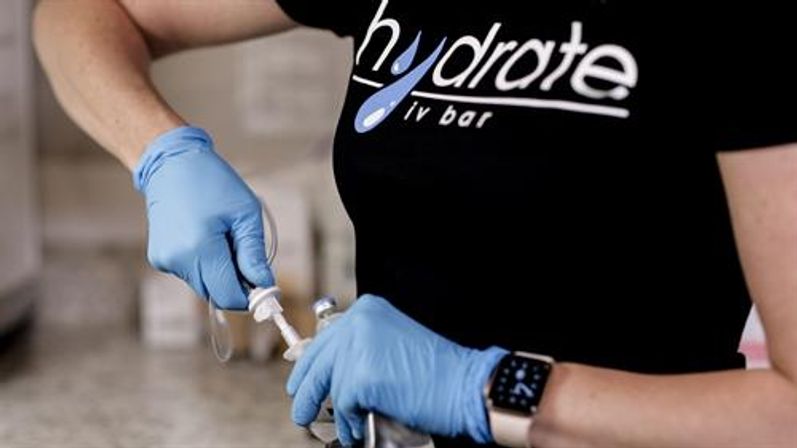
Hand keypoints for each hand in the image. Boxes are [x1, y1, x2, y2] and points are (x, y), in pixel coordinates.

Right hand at [133, 126, 273, 308]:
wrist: (171, 164)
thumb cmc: (212, 182)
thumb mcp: (245, 214)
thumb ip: (253, 254)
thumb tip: (264, 284)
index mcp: (200, 249)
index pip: (229, 295)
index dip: (250, 296)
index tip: (265, 285)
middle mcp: (177, 260)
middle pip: (216, 294)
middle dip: (235, 283)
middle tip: (244, 253)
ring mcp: (165, 261)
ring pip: (204, 285)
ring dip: (219, 272)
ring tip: (221, 237)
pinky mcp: (159, 258)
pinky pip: (191, 273)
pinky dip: (204, 264)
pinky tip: (204, 236)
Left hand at [287, 295, 506, 445]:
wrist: (465, 384)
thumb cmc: (438, 370)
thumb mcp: (393, 343)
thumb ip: (363, 348)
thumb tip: (335, 370)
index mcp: (367, 310)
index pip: (325, 338)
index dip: (310, 364)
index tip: (301, 380)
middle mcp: (359, 323)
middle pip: (318, 361)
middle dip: (307, 388)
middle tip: (302, 409)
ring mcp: (358, 348)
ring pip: (329, 386)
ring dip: (335, 412)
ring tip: (344, 428)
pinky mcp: (360, 377)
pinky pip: (343, 406)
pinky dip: (349, 422)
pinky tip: (358, 429)